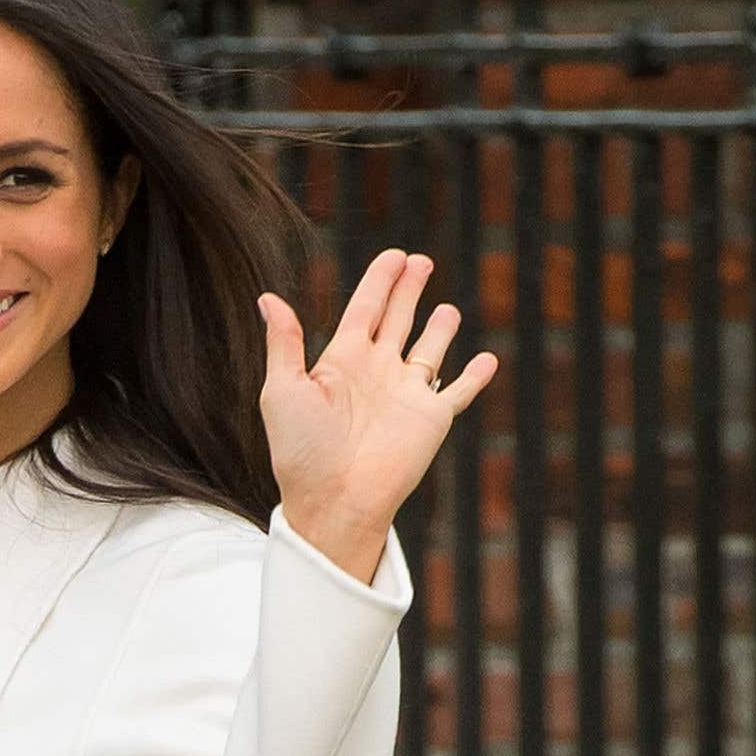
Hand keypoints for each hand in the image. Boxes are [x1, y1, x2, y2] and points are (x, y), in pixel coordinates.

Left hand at [257, 249, 497, 579]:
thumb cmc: (301, 450)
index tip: (394, 256)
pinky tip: (487, 360)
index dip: (380, 281)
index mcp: (341, 361)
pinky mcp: (432, 418)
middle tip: (420, 261)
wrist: (334, 499)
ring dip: (439, 329)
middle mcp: (376, 372)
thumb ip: (284, 343)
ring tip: (448, 309)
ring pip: (428, 350)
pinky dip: (474, 376)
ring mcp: (407, 394)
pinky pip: (459, 391)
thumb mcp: (283, 390)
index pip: (364, 309)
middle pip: (397, 319)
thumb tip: (268, 298)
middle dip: (409, 290)